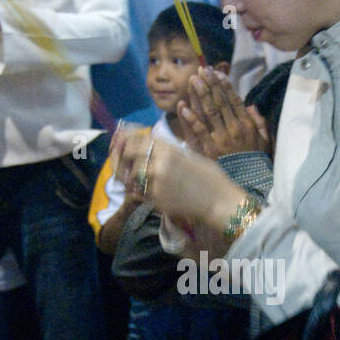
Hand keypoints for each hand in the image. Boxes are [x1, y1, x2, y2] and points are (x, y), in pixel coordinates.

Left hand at [113, 124, 245, 229]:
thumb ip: (167, 150)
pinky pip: (141, 193)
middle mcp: (159, 162)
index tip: (120, 145)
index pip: (136, 139)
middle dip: (123, 159)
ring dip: (132, 179)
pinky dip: (143, 193)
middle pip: (128, 154)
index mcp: (168, 148)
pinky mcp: (157, 199)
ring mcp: (156, 182)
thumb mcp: (189, 155)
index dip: (125, 141)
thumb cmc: (209, 177)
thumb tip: (148, 145)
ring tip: (136, 183)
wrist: (218, 200)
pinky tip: (151, 194)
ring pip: (132, 176)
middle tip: (124, 167)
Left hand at [178, 66, 272, 158]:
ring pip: (209, 112)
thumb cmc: (255, 162)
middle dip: (210, 84)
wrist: (249, 185)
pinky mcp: (209, 150)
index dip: (225, 86)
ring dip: (200, 95)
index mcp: (246, 125)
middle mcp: (233, 129)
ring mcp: (220, 139)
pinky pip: (198, 131)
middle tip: (203, 70)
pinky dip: (190, 118)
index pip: (234, 100)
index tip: (217, 73)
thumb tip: (251, 106)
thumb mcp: (264, 141)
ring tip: (193, 80)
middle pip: (220, 102)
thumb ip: (260, 123)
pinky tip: (183, 107)